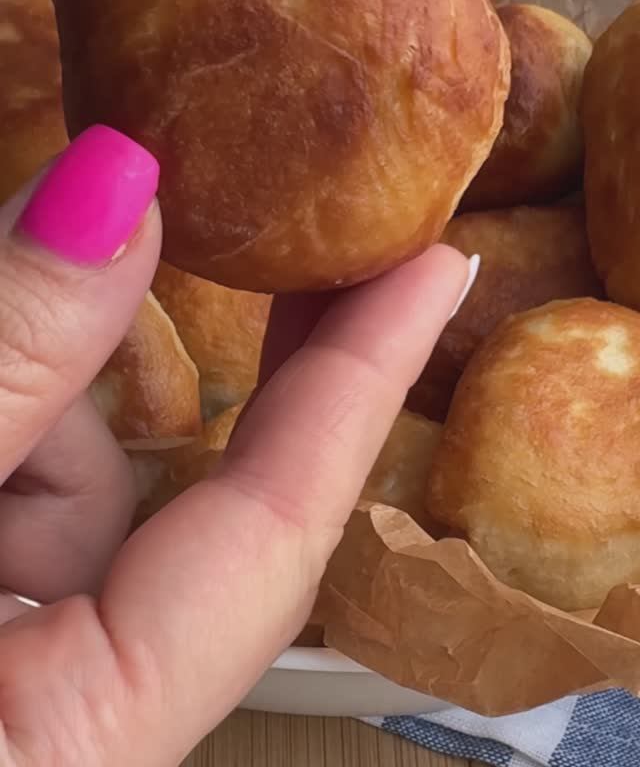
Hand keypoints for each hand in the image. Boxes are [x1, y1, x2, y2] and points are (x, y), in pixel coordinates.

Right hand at [0, 126, 468, 764]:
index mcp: (70, 744)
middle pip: (200, 517)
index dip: (359, 381)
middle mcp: (67, 736)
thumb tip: (120, 187)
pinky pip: (32, 510)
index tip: (435, 268)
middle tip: (316, 248)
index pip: (273, 533)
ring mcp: (23, 689)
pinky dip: (10, 434)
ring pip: (89, 498)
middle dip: (248, 378)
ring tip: (0, 285)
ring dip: (43, 395)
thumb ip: (6, 351)